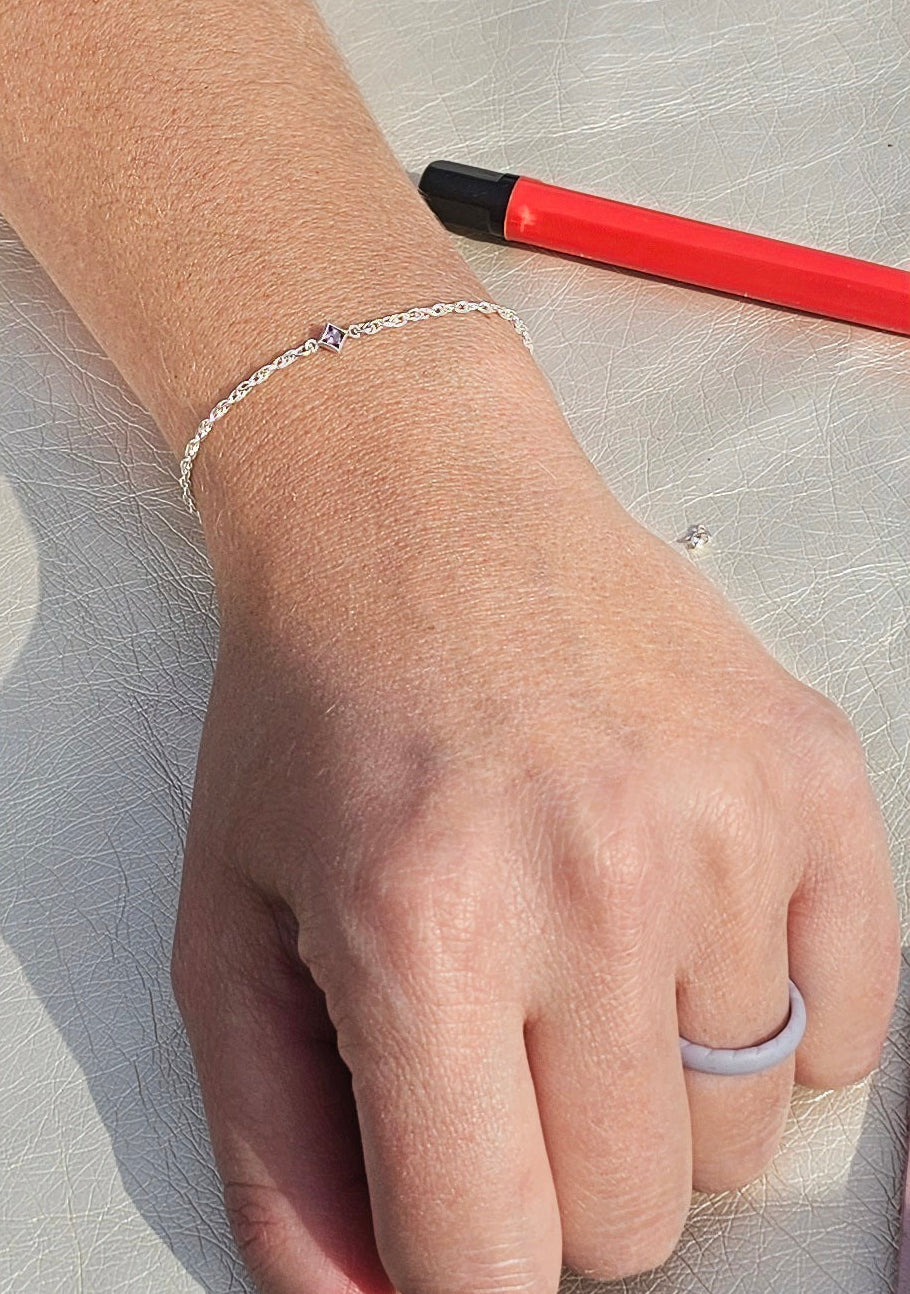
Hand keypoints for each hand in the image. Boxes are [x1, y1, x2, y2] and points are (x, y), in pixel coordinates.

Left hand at [171, 329, 899, 1293]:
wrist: (417, 512)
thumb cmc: (311, 716)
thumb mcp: (230, 928)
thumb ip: (276, 1151)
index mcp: (422, 932)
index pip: (492, 1260)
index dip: (463, 1261)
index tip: (454, 1193)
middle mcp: (594, 884)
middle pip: (640, 1219)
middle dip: (560, 1178)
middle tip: (511, 1053)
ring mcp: (727, 826)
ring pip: (748, 1135)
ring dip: (659, 1093)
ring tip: (589, 963)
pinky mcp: (814, 778)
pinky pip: (851, 1026)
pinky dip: (770, 1023)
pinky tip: (682, 929)